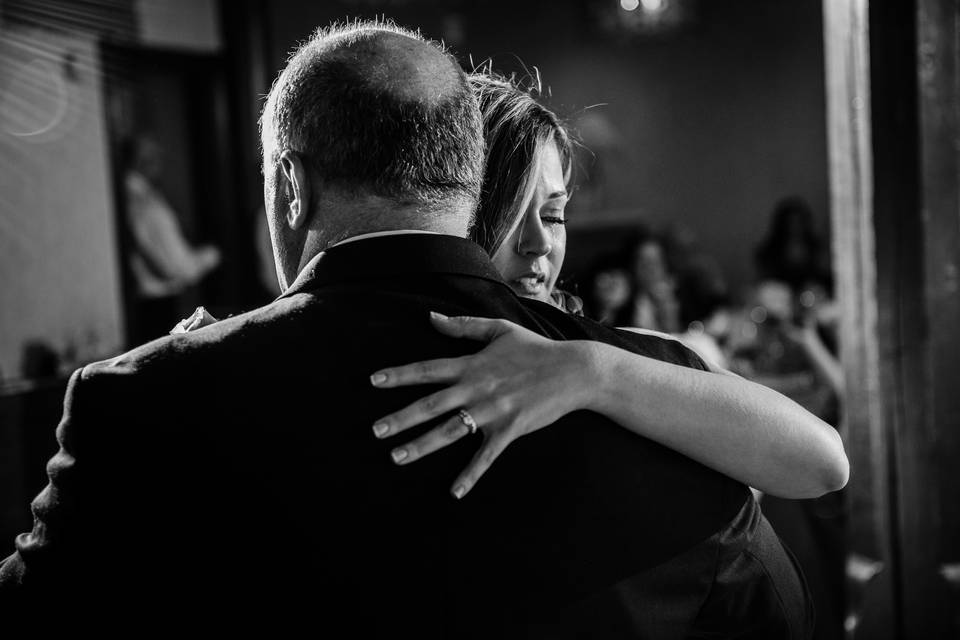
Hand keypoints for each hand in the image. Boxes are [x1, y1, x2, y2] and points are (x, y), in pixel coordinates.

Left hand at [369, 312, 594, 498]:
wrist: (574, 370)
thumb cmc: (535, 348)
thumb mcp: (499, 330)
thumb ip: (464, 326)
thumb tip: (431, 318)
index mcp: (472, 365)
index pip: (428, 369)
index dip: (399, 375)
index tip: (373, 381)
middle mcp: (477, 388)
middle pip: (432, 404)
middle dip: (401, 418)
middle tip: (376, 430)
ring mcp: (493, 411)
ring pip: (451, 431)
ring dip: (422, 445)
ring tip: (397, 457)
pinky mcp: (511, 429)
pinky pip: (486, 456)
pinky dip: (470, 474)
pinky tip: (453, 492)